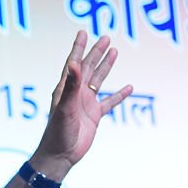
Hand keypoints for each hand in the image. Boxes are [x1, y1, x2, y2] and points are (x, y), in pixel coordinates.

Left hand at [31, 30, 132, 177]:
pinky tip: (129, 87)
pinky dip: (118, 95)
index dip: (78, 48)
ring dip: (106, 67)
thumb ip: (71, 86)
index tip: (82, 32)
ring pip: (98, 81)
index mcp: (65, 89)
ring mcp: (85, 104)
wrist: (60, 155)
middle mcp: (75, 94)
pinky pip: (109, 102)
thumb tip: (74, 63)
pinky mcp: (94, 116)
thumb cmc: (58, 132)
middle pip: (87, 68)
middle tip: (106, 37)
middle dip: (95, 52)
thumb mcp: (65, 107)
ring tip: (114, 51)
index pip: (72, 63)